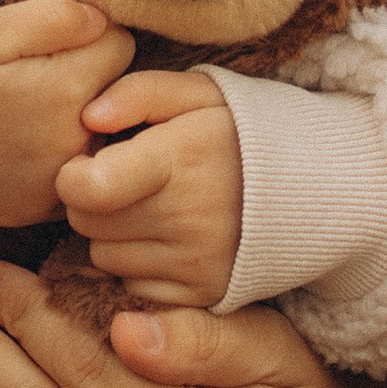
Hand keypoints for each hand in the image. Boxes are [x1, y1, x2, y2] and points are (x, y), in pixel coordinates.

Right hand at [0, 0, 134, 222]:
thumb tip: (103, 21)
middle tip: (41, 83)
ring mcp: (61, 180)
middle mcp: (76, 140)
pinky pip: (76, 179)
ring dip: (82, 127)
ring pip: (102, 141)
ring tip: (30, 118)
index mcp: (69, 87)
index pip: (122, 47)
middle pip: (118, 98)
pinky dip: (61, 164)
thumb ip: (58, 17)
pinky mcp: (42, 209)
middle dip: (93, 84)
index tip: (58, 46)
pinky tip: (22, 151)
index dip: (92, 39)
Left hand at [58, 70, 240, 306]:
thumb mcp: (198, 92)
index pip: (86, 188)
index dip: (74, 174)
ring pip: (103, 256)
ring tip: (150, 207)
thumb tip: (88, 117)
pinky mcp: (201, 295)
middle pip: (86, 222)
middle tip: (125, 182)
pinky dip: (138, 264)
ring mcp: (196, 263)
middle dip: (93, 201)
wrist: (312, 187)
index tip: (90, 163)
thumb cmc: (239, 131)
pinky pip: (132, 285)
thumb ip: (139, 92)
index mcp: (181, 160)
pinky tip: (166, 238)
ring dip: (113, 234)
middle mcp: (187, 218)